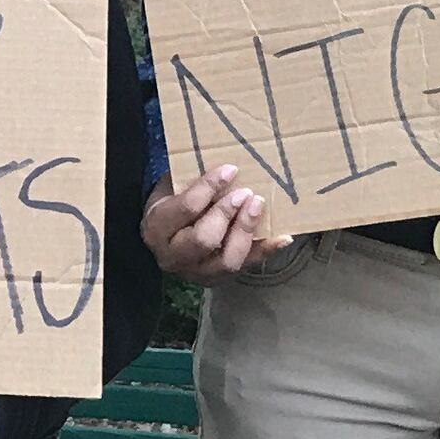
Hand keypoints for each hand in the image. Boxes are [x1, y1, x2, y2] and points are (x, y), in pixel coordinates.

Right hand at [142, 165, 292, 283]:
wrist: (164, 241)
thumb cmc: (170, 207)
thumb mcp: (169, 190)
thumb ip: (188, 179)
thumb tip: (221, 159)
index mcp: (157, 229)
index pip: (185, 208)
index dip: (209, 187)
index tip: (230, 170)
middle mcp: (173, 256)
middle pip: (204, 239)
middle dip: (227, 213)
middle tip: (245, 193)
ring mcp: (197, 272)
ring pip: (227, 260)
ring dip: (246, 231)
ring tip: (257, 206)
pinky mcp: (218, 279)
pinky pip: (247, 267)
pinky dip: (266, 251)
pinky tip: (283, 236)